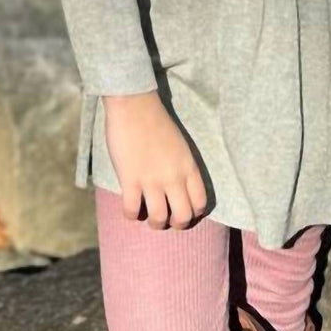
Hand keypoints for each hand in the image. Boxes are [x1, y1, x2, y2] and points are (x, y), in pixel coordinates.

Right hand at [101, 92, 207, 229]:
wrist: (134, 105)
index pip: (200, 203)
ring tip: (148, 218)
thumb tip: (178, 187)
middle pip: (182, 216)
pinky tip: (130, 210)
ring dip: (154, 224)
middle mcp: (174, 178)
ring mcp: (152, 180)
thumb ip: (182, 168)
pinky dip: (131, 215)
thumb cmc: (156, 121)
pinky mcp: (130, 179)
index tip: (184, 212)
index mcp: (189, 168)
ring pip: (159, 219)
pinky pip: (132, 210)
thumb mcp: (180, 146)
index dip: (193, 214)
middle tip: (167, 220)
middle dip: (176, 224)